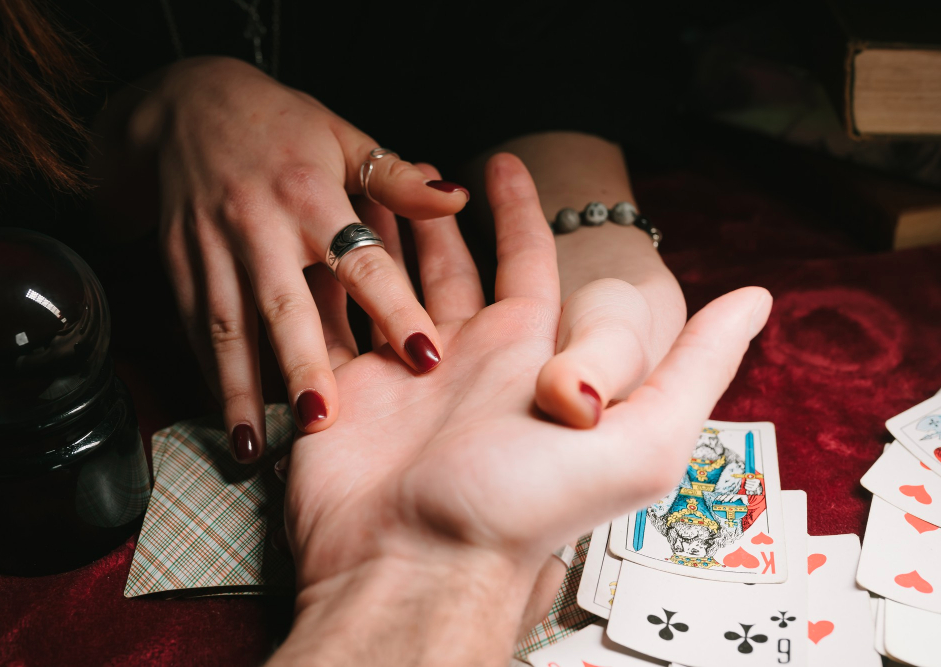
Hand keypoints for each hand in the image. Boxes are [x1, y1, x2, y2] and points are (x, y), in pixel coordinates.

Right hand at [121, 57, 469, 458]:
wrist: (184, 107)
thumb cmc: (280, 126)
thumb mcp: (343, 137)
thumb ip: (398, 180)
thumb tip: (458, 198)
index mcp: (311, 194)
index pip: (362, 259)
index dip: (394, 308)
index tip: (426, 357)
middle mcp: (260, 226)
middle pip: (284, 304)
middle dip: (301, 363)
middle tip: (324, 419)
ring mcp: (212, 248)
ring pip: (226, 326)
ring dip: (238, 389)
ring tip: (250, 448)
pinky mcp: (179, 265)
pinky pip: (193, 326)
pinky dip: (208, 374)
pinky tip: (224, 417)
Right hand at [273, 154, 771, 664]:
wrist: (416, 567)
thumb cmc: (523, 511)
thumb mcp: (640, 442)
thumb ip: (693, 367)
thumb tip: (756, 299)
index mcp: (526, 356)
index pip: (526, 262)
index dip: (517, 211)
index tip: (502, 162)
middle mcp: (465, 360)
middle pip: (451, 267)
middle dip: (436, 217)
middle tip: (411, 168)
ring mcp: (400, 374)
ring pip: (389, 285)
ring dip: (378, 240)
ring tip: (360, 190)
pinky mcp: (347, 390)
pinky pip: (337, 321)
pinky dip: (329, 285)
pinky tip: (317, 250)